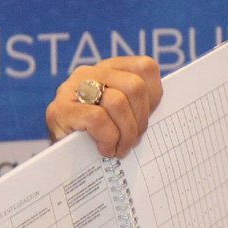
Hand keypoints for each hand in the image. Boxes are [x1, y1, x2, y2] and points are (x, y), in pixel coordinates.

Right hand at [45, 56, 163, 157]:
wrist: (60, 160)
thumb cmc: (99, 138)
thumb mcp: (123, 118)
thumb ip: (139, 107)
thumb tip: (167, 115)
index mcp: (110, 69)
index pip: (146, 68)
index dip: (153, 98)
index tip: (145, 120)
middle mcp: (90, 72)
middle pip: (134, 86)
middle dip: (140, 120)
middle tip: (133, 141)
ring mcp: (72, 89)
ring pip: (117, 101)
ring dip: (125, 133)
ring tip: (119, 148)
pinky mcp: (60, 110)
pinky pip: (98, 119)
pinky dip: (108, 139)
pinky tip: (105, 149)